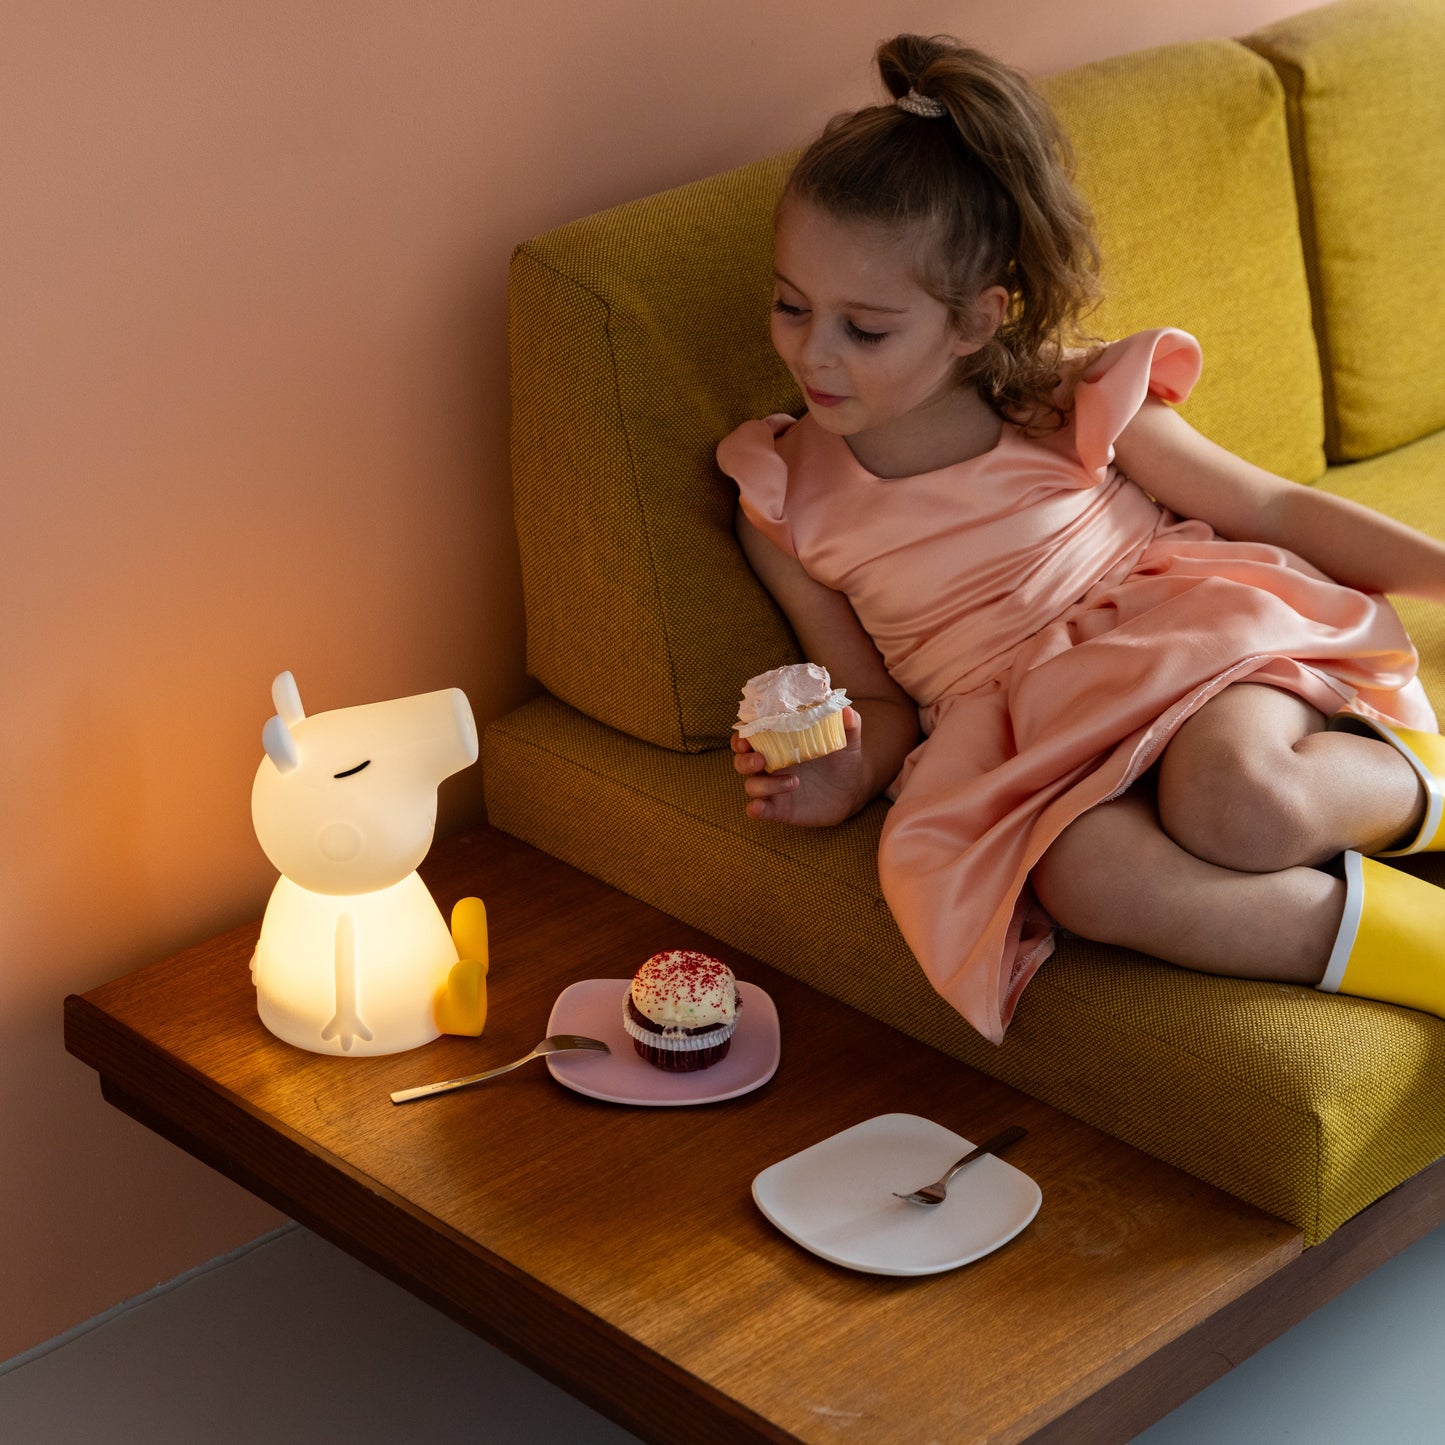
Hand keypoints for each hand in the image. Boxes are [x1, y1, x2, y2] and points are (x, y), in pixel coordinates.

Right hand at [731, 707, 866, 826]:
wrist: (852, 793)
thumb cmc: (843, 761)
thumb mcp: (848, 743)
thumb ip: (849, 725)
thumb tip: (847, 709)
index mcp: (779, 742)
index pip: (751, 735)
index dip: (742, 735)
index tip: (746, 736)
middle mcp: (770, 764)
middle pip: (742, 760)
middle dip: (745, 760)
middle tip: (761, 759)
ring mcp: (772, 787)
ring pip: (751, 785)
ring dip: (766, 784)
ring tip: (795, 782)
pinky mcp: (778, 808)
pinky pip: (758, 809)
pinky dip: (755, 809)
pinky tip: (760, 808)